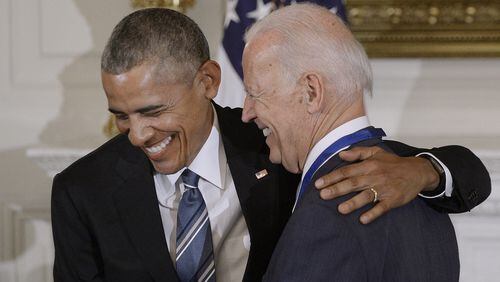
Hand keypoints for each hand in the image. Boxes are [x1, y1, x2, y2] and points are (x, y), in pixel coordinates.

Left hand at [314, 146, 439, 223]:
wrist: (418, 171)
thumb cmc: (393, 163)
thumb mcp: (376, 152)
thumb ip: (358, 152)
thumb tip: (341, 154)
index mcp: (368, 165)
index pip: (346, 172)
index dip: (332, 177)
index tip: (318, 183)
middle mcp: (374, 177)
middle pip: (353, 184)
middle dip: (337, 189)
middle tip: (322, 195)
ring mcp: (384, 189)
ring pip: (366, 196)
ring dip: (353, 203)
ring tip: (340, 209)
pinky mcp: (393, 199)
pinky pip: (382, 207)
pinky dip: (373, 213)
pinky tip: (363, 219)